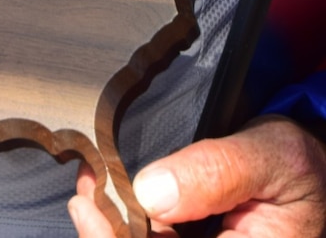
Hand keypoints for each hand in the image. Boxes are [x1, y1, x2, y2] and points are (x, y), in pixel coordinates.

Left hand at [67, 117, 325, 236]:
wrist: (308, 168)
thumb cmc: (295, 164)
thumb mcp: (270, 156)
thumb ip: (216, 172)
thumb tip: (150, 191)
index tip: (90, 212)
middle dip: (110, 236)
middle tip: (83, 197)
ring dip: (113, 229)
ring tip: (89, 189)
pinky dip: (125, 223)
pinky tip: (105, 196)